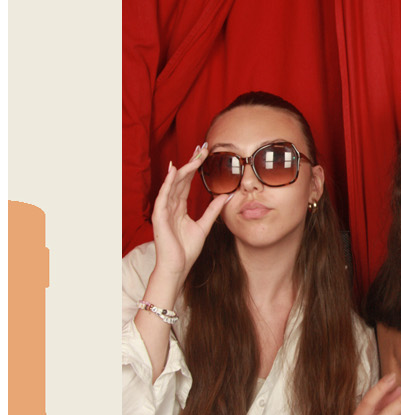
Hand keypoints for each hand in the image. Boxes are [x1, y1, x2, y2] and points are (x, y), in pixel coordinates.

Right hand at [148, 145, 230, 292]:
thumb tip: (227, 196)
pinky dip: (169, 182)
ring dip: (184, 168)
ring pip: (174, 183)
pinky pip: (164, 195)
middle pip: (181, 178)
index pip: (187, 182)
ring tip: (195, 155)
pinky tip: (175, 170)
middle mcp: (170, 204)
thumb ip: (213, 210)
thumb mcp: (204, 226)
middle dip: (192, 162)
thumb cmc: (187, 250)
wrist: (177, 267)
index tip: (206, 154)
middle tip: (203, 148)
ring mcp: (164, 208)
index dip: (196, 167)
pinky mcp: (159, 215)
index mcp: (179, 206)